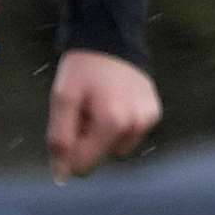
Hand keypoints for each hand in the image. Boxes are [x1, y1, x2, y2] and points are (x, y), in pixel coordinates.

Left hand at [46, 49, 161, 183]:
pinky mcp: (154, 112)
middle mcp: (136, 125)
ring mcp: (148, 119)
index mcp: (112, 123)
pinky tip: (113, 99)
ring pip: (116, 147)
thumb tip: (61, 177)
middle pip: (100, 157)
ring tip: (98, 101)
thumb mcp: (62, 99)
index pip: (83, 165)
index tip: (69, 121)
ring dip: (102, 132)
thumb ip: (60, 139)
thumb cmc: (81, 69)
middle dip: (86, 139)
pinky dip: (118, 123)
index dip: (69, 148)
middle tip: (83, 107)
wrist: (109, 36)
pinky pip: (129, 133)